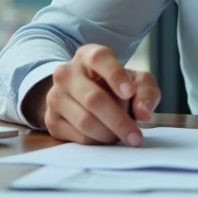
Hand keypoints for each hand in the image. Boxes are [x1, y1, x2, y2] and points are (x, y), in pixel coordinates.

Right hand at [29, 44, 160, 145]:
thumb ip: (146, 92)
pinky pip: (78, 137)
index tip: (129, 92)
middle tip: (136, 137)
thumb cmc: (115, 86)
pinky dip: (97, 142)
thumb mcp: (137, 82)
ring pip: (85, 121)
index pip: (100, 59)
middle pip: (93, 98)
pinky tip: (108, 137)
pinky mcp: (51, 120)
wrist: (84, 97)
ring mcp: (55, 96)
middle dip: (118, 121)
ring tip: (124, 137)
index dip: (115, 75)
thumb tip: (143, 113)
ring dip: (109, 134)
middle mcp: (67, 73)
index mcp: (88, 55)